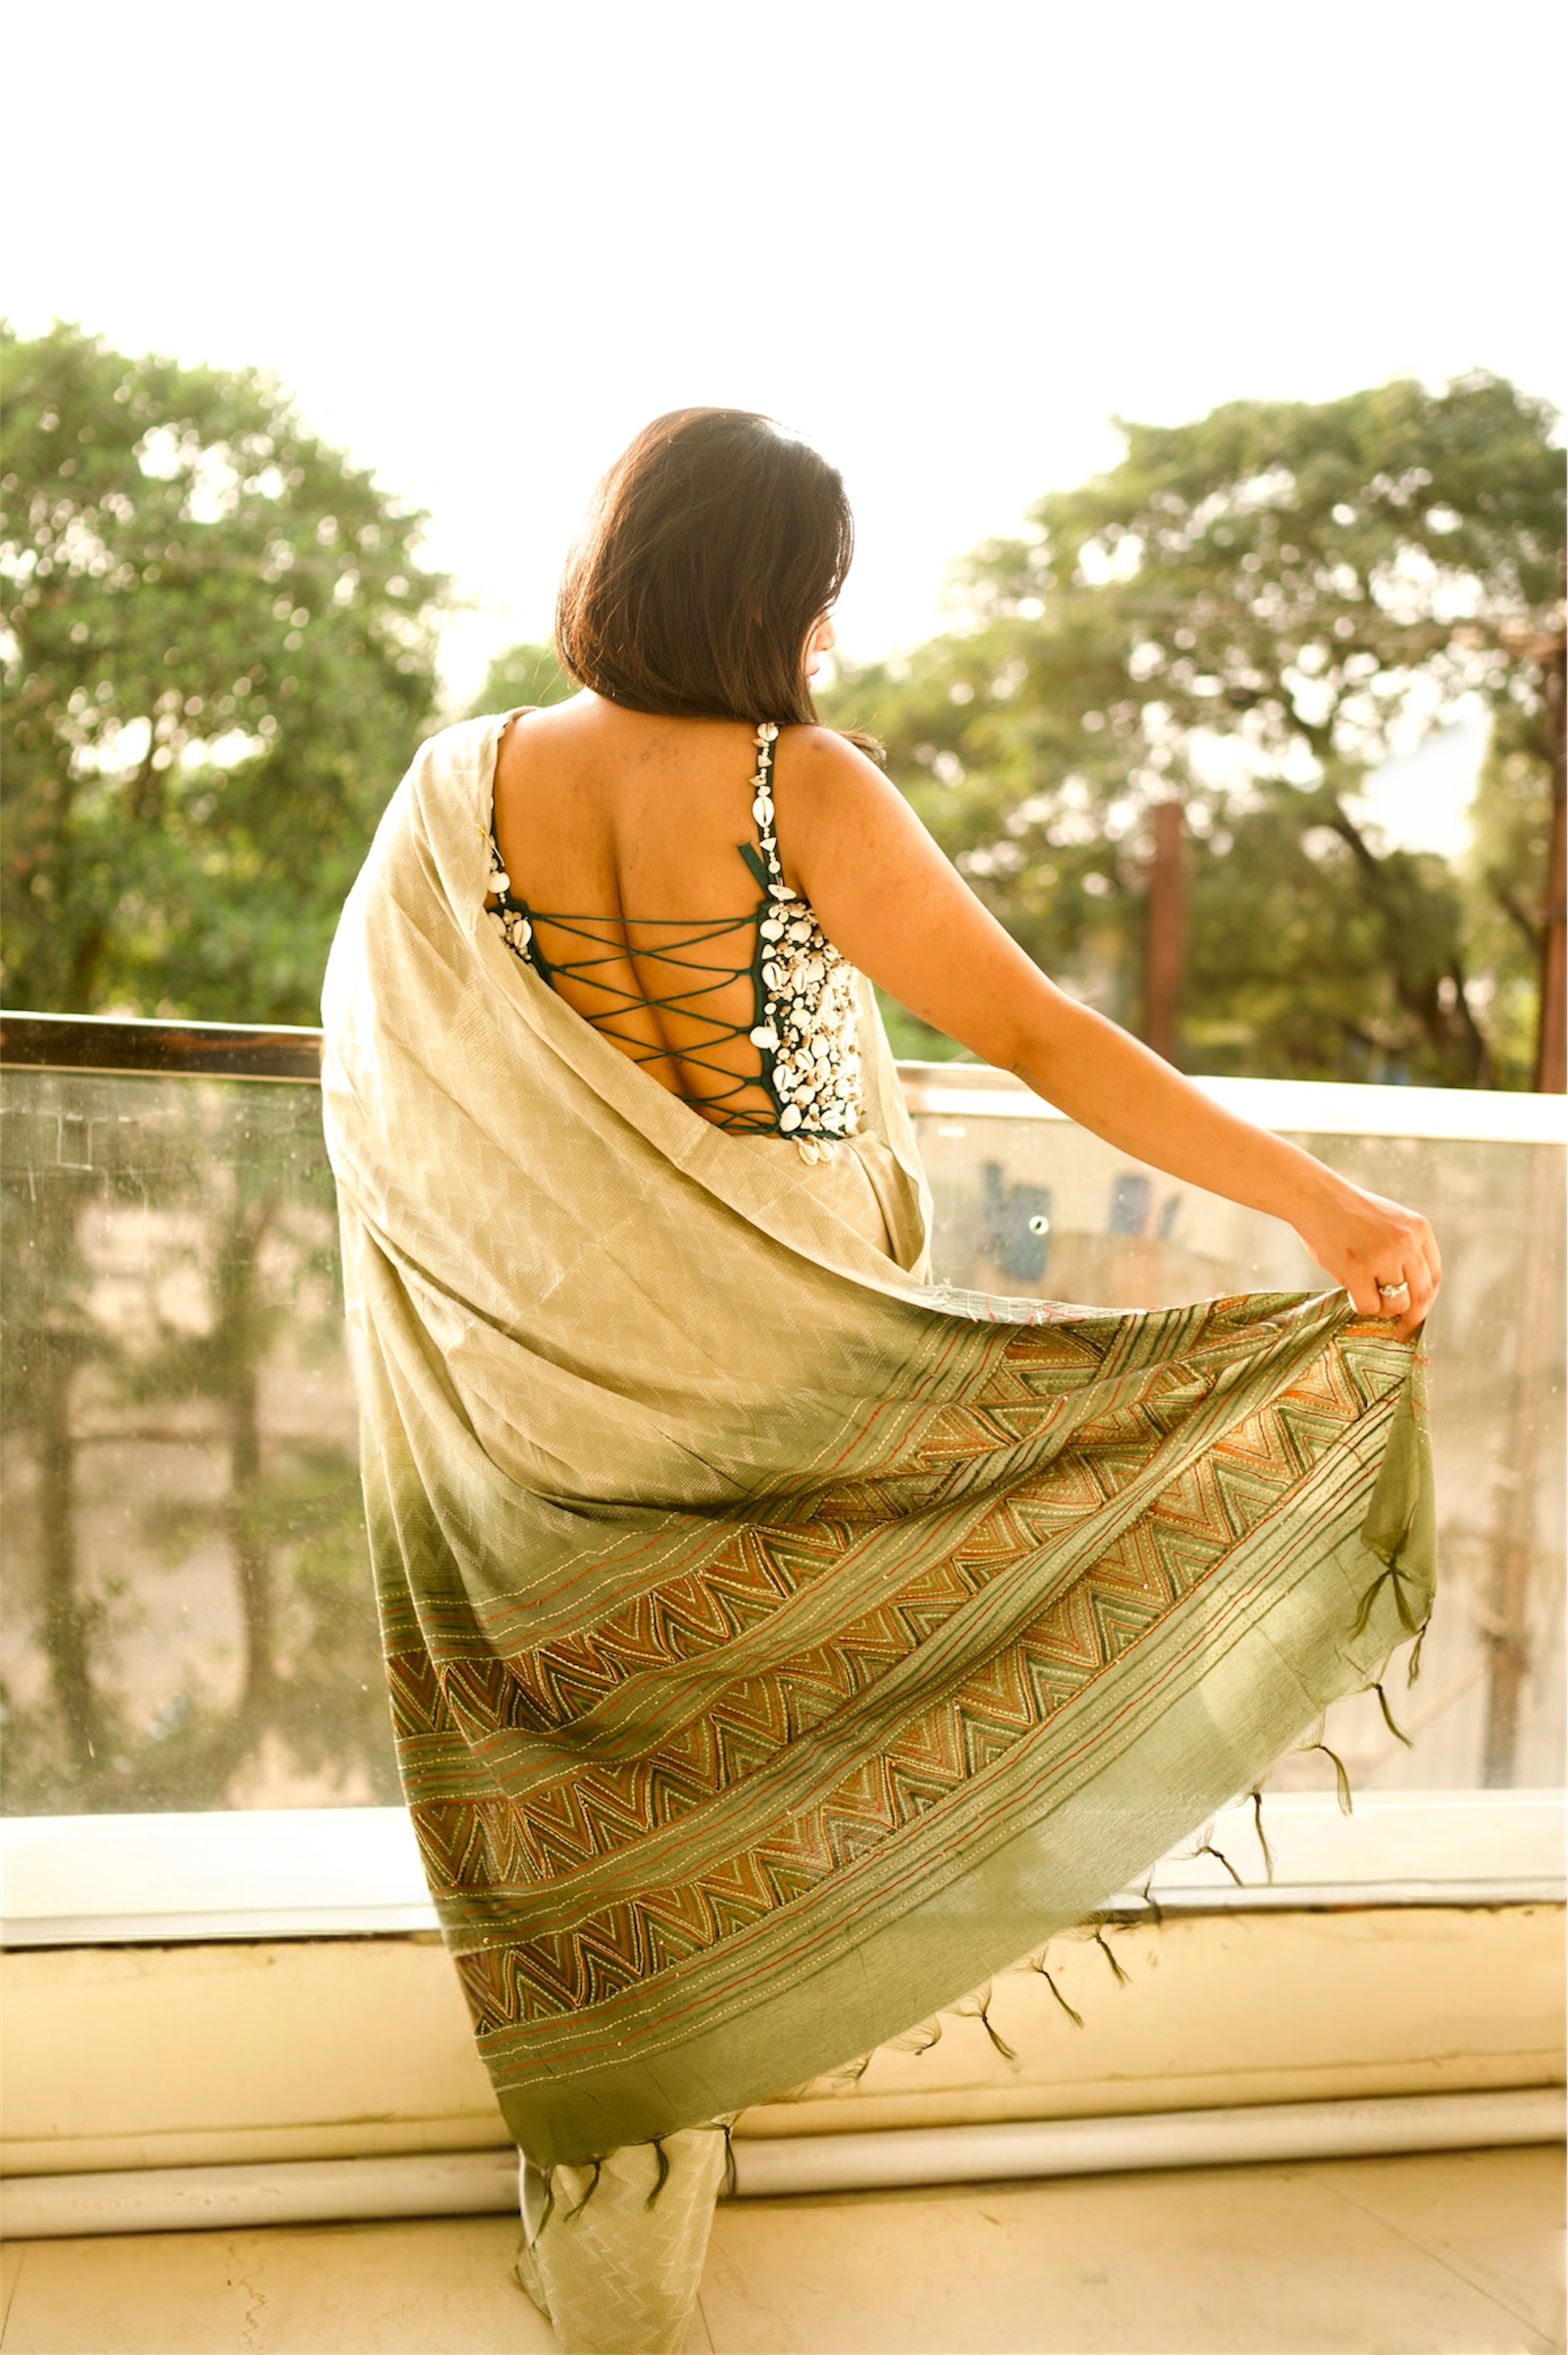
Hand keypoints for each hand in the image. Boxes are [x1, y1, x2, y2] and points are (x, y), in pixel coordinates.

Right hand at [1291, 1177, 1440, 1340]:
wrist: (1315, 1197)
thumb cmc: (1346, 1212)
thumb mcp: (1389, 1221)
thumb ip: (1405, 1249)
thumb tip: (1409, 1296)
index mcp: (1418, 1229)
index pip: (1433, 1276)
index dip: (1425, 1300)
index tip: (1415, 1313)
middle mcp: (1406, 1242)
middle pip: (1421, 1295)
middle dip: (1411, 1318)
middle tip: (1400, 1331)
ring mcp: (1383, 1256)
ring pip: (1397, 1305)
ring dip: (1382, 1309)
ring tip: (1365, 1296)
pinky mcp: (1357, 1270)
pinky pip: (1369, 1306)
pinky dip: (1360, 1307)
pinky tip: (1350, 1293)